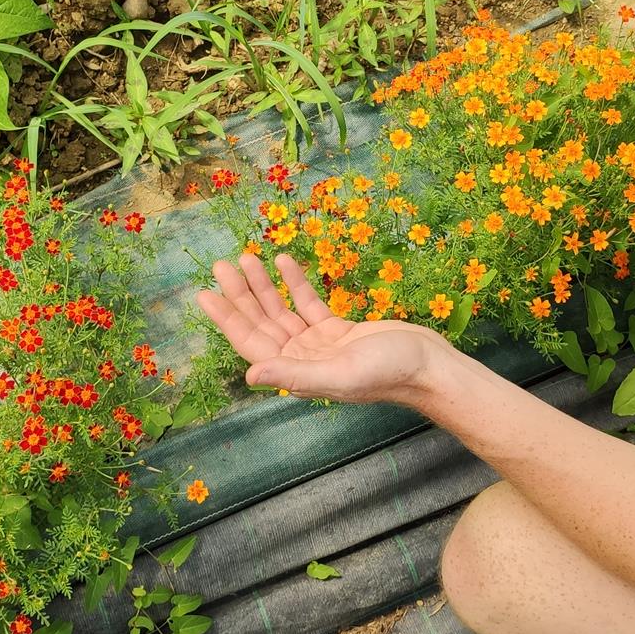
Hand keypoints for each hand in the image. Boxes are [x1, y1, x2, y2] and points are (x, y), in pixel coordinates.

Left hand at [195, 253, 456, 405]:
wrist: (429, 366)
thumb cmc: (388, 373)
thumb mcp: (339, 374)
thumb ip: (293, 374)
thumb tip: (249, 375)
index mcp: (297, 372)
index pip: (251, 343)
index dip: (228, 318)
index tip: (206, 294)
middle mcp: (302, 359)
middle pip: (262, 322)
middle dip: (240, 295)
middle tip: (221, 265)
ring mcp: (319, 344)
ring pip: (282, 310)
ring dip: (263, 286)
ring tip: (245, 258)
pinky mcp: (338, 330)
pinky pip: (308, 303)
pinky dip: (294, 283)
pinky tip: (282, 261)